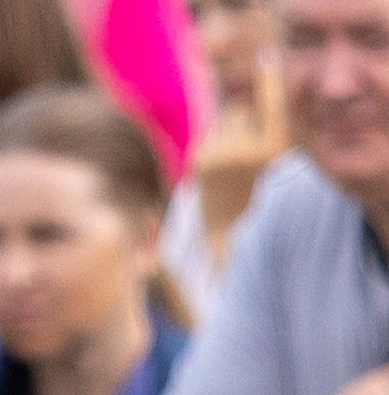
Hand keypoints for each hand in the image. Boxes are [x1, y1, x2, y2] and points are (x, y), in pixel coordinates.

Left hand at [197, 63, 288, 238]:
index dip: (271, 81)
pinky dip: (221, 142)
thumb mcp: (293, 151)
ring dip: (234, 131)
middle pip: (243, 109)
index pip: (275, 107)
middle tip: (254, 151)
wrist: (235, 230)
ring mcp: (218, 156)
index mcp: (276, 150)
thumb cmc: (274, 189)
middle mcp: (245, 152)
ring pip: (227, 119)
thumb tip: (304, 75)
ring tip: (240, 162)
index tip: (268, 56)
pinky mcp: (199, 160)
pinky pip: (213, 132)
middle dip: (250, 119)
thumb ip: (298, 112)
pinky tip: (226, 167)